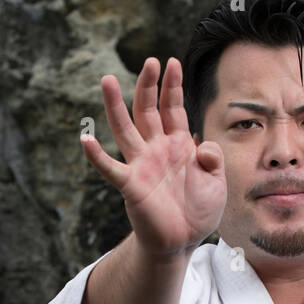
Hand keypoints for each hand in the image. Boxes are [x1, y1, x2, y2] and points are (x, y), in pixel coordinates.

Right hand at [80, 56, 227, 257]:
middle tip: (149, 61)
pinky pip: (110, 168)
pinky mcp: (131, 185)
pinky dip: (96, 156)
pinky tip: (86, 140)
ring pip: (124, 129)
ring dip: (114, 106)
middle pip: (147, 110)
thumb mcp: (218, 182)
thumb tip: (201, 146)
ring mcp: (141, 165)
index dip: (172, 86)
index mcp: (177, 145)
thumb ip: (214, 158)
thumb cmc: (198, 211)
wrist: (182, 242)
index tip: (171, 62)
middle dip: (147, 86)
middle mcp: (156, 149)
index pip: (172, 108)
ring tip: (107, 81)